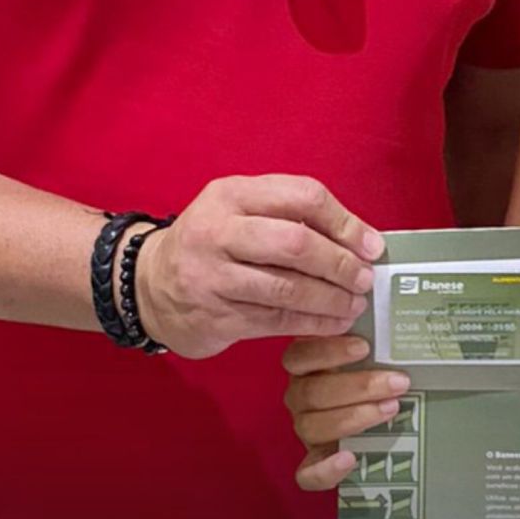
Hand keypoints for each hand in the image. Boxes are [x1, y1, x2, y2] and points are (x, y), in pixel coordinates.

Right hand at [133, 176, 381, 359]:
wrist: (148, 284)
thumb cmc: (213, 242)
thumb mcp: (240, 209)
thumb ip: (290, 215)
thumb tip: (360, 240)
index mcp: (232, 194)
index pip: (302, 196)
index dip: (344, 222)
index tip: (371, 245)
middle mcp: (218, 231)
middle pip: (295, 243)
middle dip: (339, 263)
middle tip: (365, 278)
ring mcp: (212, 276)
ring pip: (287, 288)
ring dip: (331, 299)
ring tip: (355, 304)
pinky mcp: (214, 316)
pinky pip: (275, 320)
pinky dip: (313, 323)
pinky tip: (335, 324)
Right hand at [282, 334, 410, 488]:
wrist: (380, 408)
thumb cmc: (374, 372)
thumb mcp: (371, 353)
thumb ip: (373, 340)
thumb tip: (398, 324)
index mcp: (306, 364)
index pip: (300, 354)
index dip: (328, 351)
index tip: (364, 347)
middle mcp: (299, 395)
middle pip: (312, 393)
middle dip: (359, 387)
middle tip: (397, 383)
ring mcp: (305, 429)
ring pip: (312, 426)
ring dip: (354, 418)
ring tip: (391, 409)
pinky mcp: (313, 461)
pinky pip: (307, 473)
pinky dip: (326, 469)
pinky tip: (349, 459)